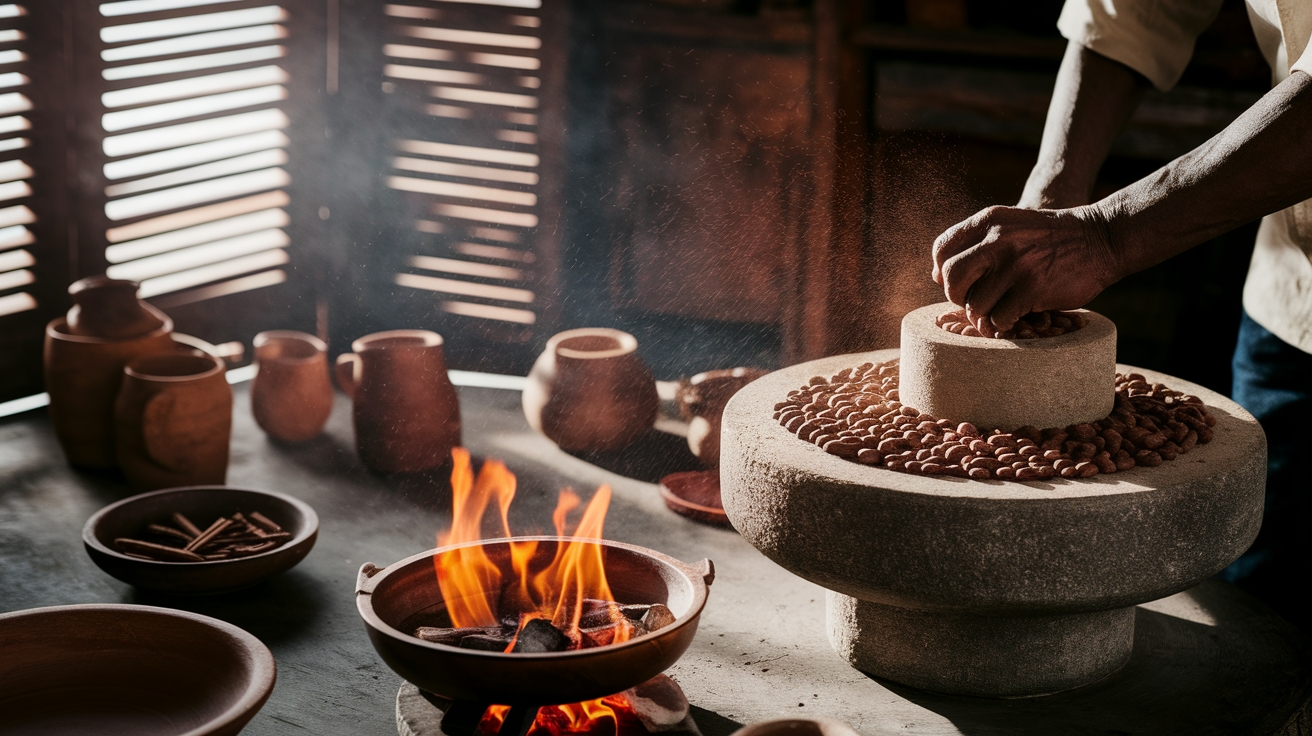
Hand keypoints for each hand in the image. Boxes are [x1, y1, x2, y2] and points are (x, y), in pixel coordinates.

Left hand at [931, 205, 1120, 334]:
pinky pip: (999, 318)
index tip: (956, 281)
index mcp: (988, 220)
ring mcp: (1015, 265)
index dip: (941, 271)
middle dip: (957, 296)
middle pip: (951, 278)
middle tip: (972, 301)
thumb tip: (936, 274)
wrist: (1100, 238)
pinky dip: (1002, 324)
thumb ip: (977, 243)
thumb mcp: (1011, 225)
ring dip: (982, 315)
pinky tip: (1013, 317)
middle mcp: (997, 240)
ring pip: (974, 304)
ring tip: (997, 311)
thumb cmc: (1050, 238)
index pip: (942, 248)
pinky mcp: (1032, 289)